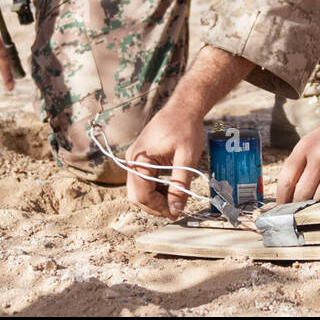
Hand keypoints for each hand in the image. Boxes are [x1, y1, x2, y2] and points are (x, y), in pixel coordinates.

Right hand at [125, 101, 207, 218]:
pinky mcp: (142, 158)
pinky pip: (144, 180)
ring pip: (140, 189)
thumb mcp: (186, 159)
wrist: (184, 107)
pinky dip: (155, 189)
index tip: (176, 213)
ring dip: (155, 198)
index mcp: (139, 159)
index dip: (158, 208)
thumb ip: (180, 185)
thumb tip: (176, 209)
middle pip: (137, 195)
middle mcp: (132, 160)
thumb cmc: (185, 128)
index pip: (142, 194)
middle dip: (155, 206)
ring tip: (176, 199)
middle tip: (175, 209)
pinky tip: (171, 189)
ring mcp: (136, 159)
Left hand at [276, 102, 319, 203]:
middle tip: (296, 215)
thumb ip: (302, 162)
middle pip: (301, 194)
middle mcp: (319, 157)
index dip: (281, 199)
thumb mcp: (315, 140)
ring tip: (312, 213)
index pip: (286, 180)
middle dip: (297, 208)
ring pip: (318, 200)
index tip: (281, 208)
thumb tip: (291, 188)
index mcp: (305, 147)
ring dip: (314, 209)